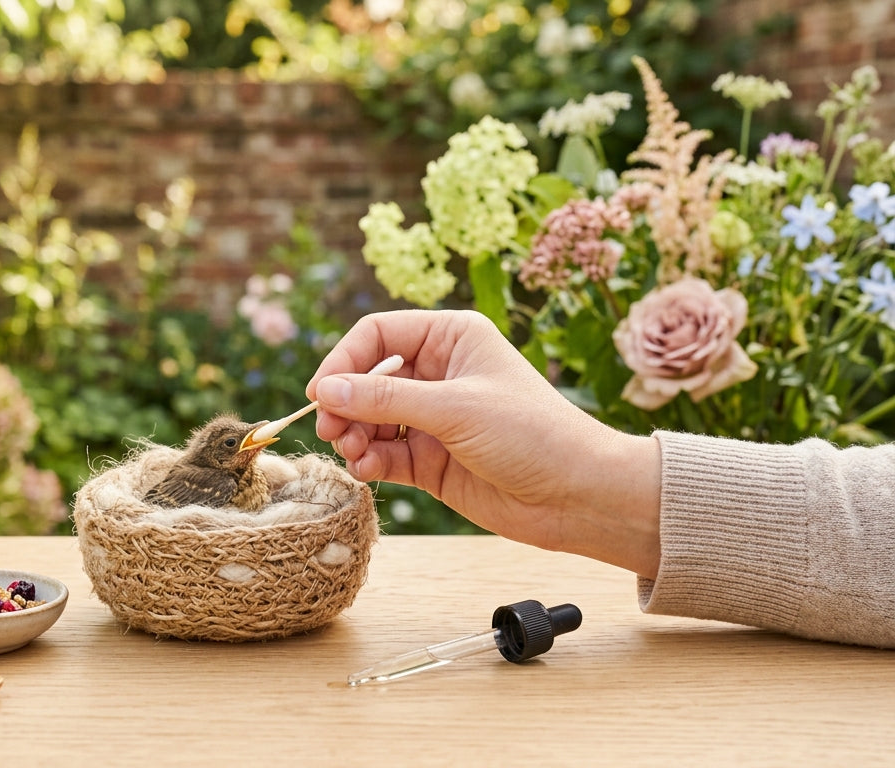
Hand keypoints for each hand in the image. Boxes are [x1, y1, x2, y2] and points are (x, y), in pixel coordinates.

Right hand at [307, 309, 660, 576]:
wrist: (576, 496)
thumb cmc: (532, 434)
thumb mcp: (455, 408)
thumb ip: (386, 399)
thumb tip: (325, 390)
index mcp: (452, 338)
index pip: (378, 335)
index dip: (344, 360)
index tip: (321, 393)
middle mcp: (439, 372)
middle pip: (366, 379)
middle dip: (345, 404)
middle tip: (331, 430)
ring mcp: (433, 417)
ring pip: (370, 419)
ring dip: (354, 436)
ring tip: (353, 453)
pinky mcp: (430, 459)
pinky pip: (383, 453)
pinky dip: (368, 460)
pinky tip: (367, 470)